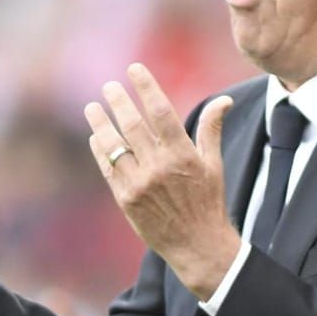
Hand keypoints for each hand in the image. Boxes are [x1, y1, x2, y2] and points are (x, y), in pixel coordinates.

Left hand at [85, 64, 239, 300]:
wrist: (196, 246)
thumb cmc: (208, 203)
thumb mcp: (213, 165)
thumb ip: (211, 130)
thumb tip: (224, 100)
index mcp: (182, 155)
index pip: (160, 111)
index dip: (146, 87)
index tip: (134, 69)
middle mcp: (158, 167)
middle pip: (132, 124)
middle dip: (118, 101)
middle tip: (109, 86)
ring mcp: (139, 184)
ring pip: (114, 145)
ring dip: (101, 123)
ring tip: (92, 107)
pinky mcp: (125, 200)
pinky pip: (108, 168)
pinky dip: (100, 150)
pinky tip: (96, 137)